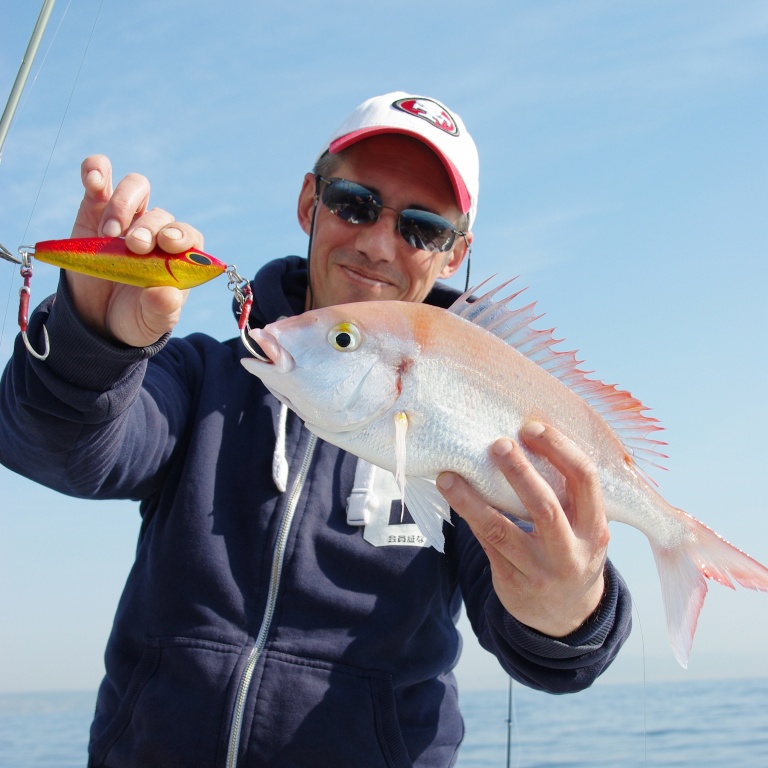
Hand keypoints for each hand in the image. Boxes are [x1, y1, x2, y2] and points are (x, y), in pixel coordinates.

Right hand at [66, 155, 203, 345]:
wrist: (98, 318)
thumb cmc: (135, 317)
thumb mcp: (151, 321)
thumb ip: (162, 309)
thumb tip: (166, 294)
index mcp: (178, 257)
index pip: (189, 235)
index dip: (181, 234)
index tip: (168, 243)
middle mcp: (156, 232)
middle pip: (160, 214)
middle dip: (148, 228)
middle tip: (134, 247)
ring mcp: (127, 218)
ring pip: (136, 189)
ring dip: (124, 205)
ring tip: (110, 233)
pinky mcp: (95, 209)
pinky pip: (99, 179)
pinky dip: (96, 171)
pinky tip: (93, 179)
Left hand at [437, 421, 608, 637]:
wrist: (567, 615)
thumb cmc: (571, 550)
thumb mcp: (584, 526)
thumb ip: (566, 493)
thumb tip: (524, 436)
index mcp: (594, 527)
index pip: (584, 478)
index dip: (559, 449)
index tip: (532, 427)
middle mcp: (570, 551)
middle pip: (544, 506)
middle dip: (519, 472)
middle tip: (496, 444)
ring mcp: (540, 571)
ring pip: (500, 529)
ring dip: (470, 500)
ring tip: (448, 476)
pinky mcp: (512, 582)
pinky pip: (486, 543)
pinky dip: (468, 516)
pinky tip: (452, 495)